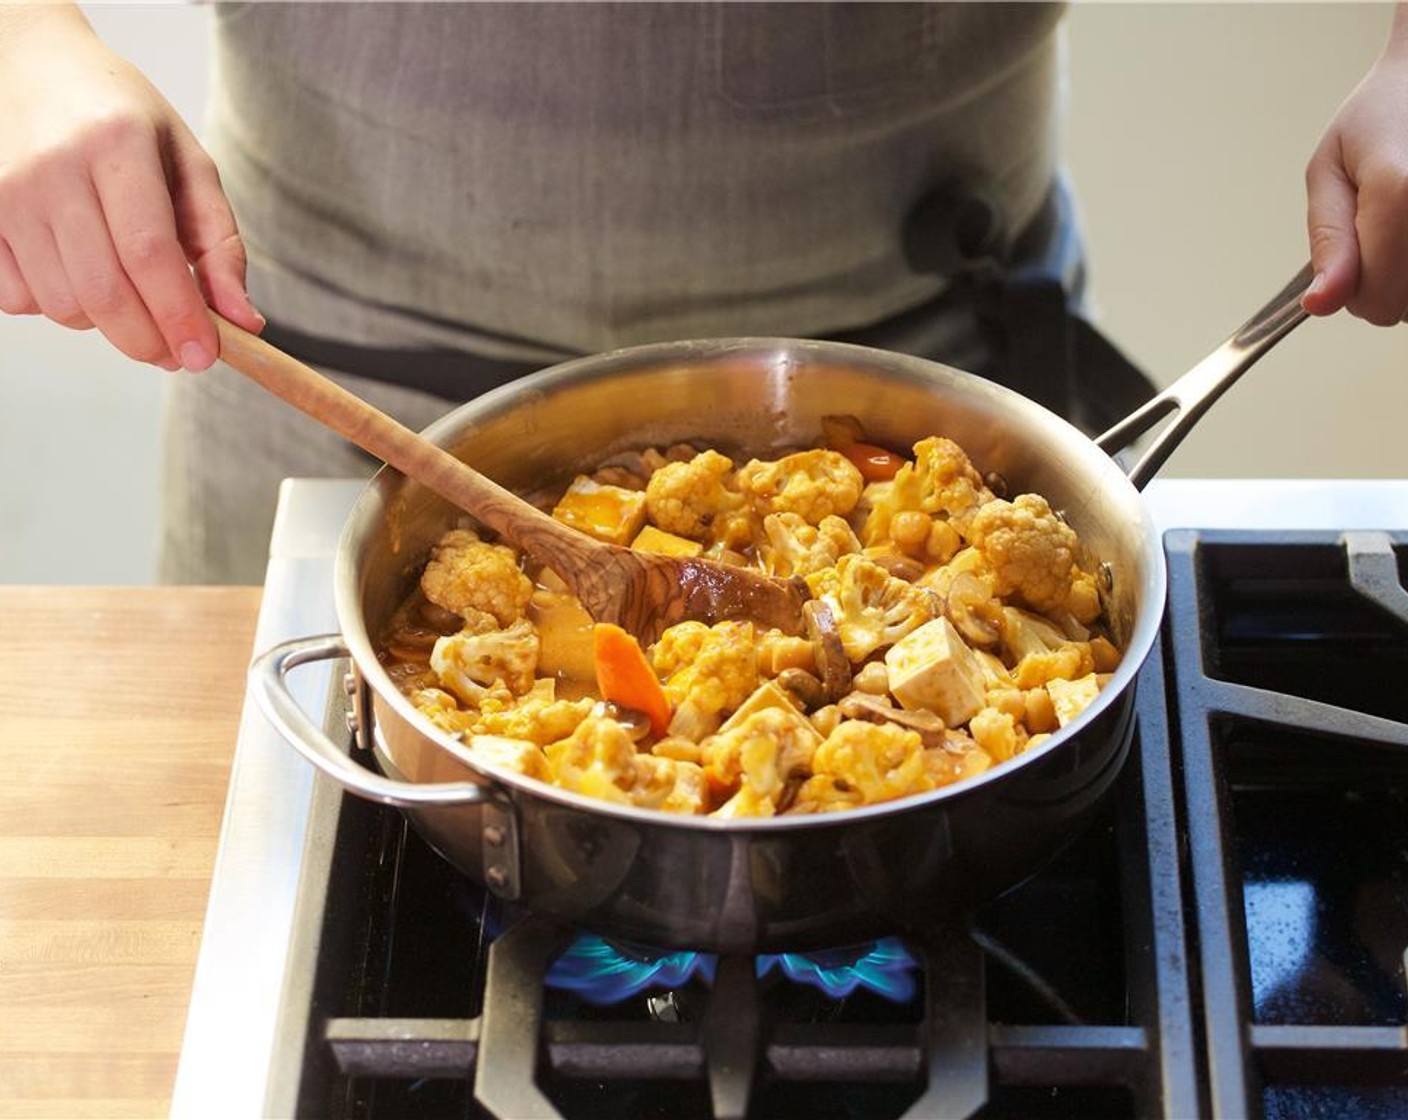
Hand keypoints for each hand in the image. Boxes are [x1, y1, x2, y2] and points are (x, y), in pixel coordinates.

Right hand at [0, 5, 261, 369]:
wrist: (33, 68)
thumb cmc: (124, 122)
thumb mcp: (189, 165)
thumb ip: (220, 245)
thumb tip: (242, 322)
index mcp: (116, 144)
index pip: (150, 254)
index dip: (179, 316)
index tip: (203, 356)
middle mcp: (53, 168)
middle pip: (104, 293)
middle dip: (148, 341)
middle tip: (176, 352)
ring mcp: (6, 193)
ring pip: (63, 305)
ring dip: (106, 324)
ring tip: (130, 293)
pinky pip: (20, 299)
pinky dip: (58, 307)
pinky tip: (79, 273)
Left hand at [1303, 4, 1407, 324]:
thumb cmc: (1382, 117)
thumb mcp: (1331, 169)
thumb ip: (1328, 240)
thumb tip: (1321, 304)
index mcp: (1400, 194)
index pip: (1377, 303)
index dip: (1353, 292)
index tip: (1351, 256)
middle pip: (1405, 309)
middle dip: (1385, 285)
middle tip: (1382, 231)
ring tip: (1401, 227)